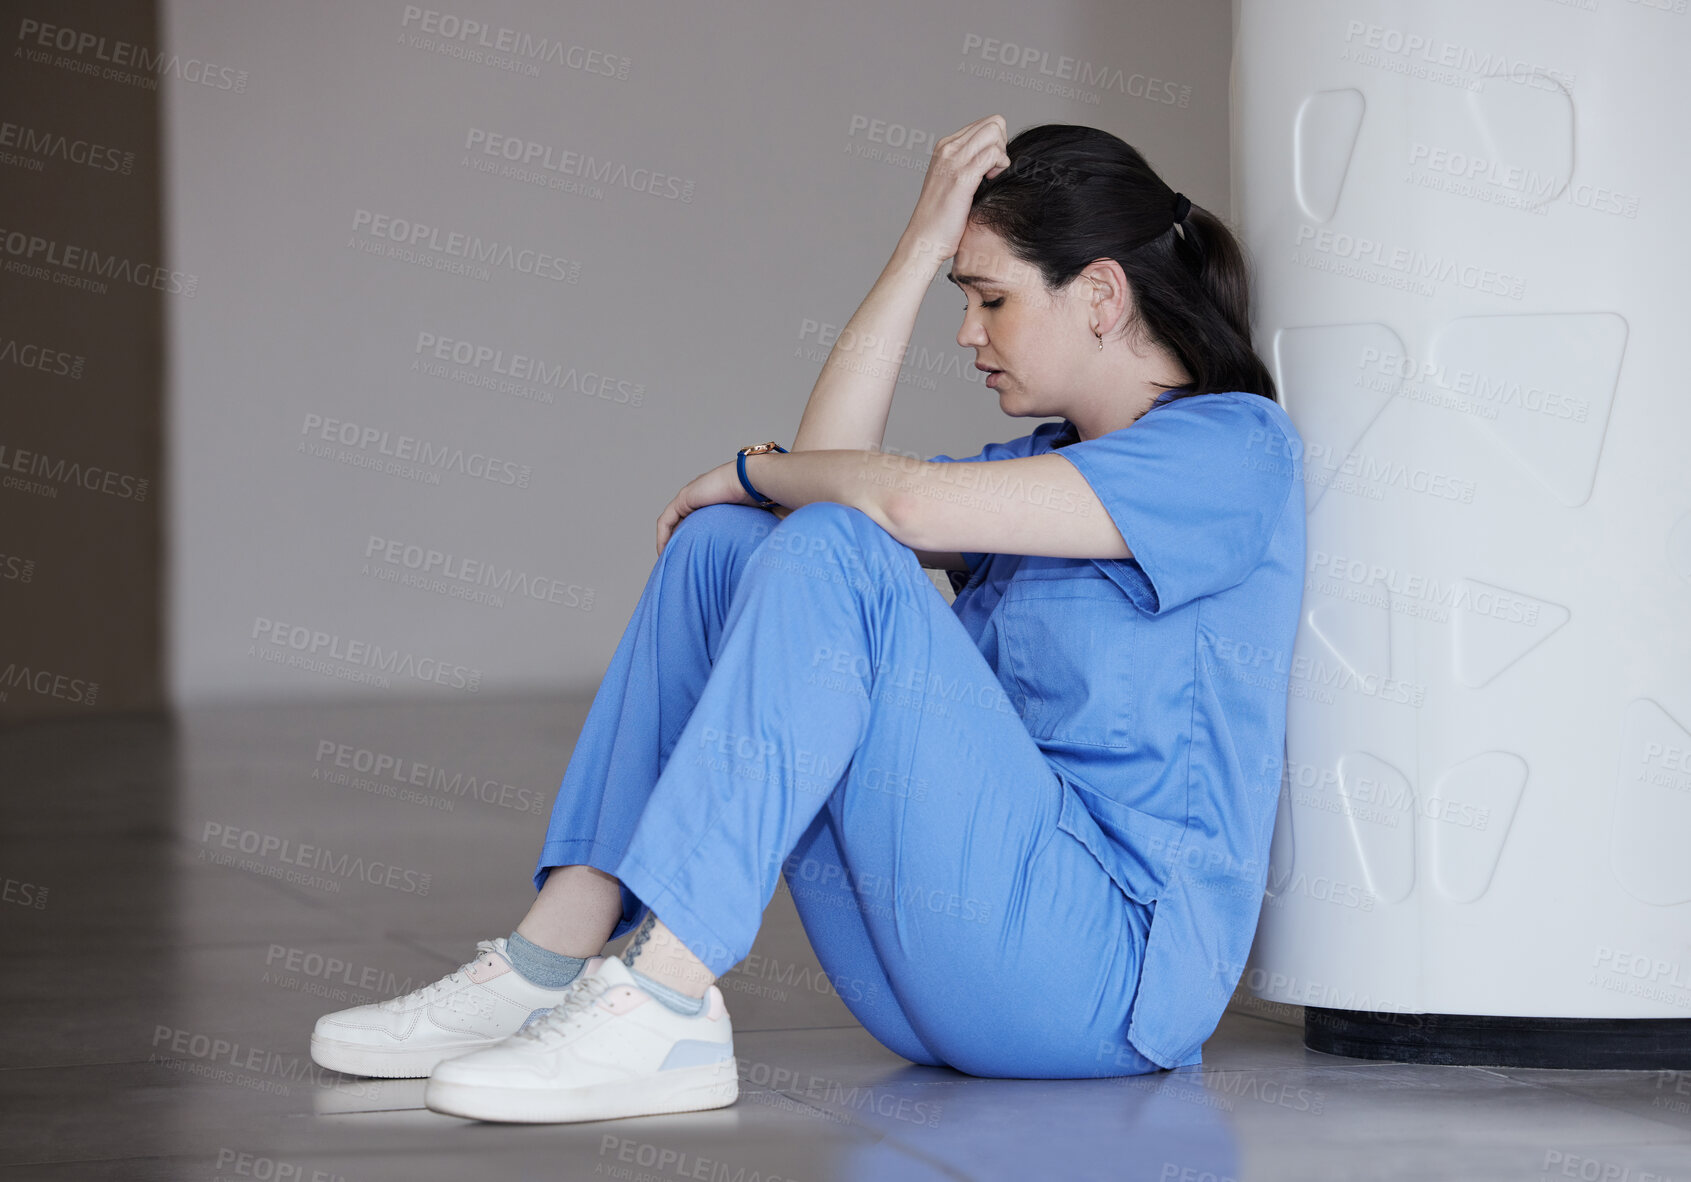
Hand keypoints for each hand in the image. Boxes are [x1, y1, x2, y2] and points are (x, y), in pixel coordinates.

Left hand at [656, 460, 765, 553]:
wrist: (755, 482)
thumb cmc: (763, 501)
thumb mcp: (753, 524)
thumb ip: (748, 535)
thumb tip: (757, 559)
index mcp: (717, 504)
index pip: (698, 525)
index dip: (693, 542)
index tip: (694, 562)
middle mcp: (702, 498)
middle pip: (683, 524)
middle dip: (680, 543)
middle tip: (679, 565)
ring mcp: (692, 496)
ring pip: (673, 523)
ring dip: (669, 541)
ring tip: (669, 561)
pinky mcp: (684, 499)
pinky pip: (666, 521)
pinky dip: (662, 536)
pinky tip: (664, 551)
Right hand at [901, 115, 1010, 267]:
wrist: (925, 238)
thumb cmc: (941, 218)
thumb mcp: (952, 182)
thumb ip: (967, 165)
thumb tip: (993, 159)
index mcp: (945, 147)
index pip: (984, 124)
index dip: (995, 143)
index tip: (990, 166)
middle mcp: (948, 148)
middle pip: (993, 123)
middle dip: (1002, 144)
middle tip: (994, 170)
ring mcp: (953, 160)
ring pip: (994, 133)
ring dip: (1002, 155)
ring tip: (991, 177)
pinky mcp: (961, 177)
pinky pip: (993, 154)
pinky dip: (999, 165)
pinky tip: (990, 181)